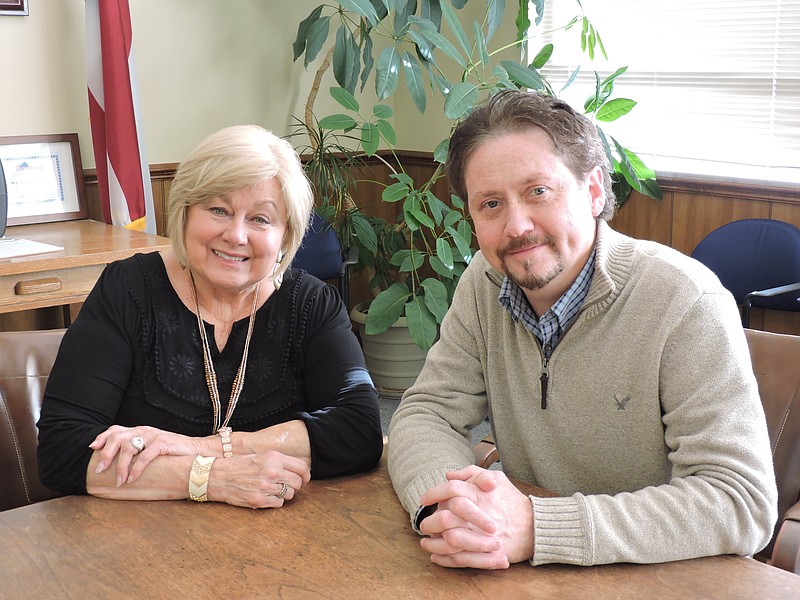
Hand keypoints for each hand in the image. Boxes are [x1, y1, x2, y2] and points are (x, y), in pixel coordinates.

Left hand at [90, 425, 202, 486]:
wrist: (197, 450)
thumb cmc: (173, 453)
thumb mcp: (151, 448)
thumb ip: (137, 451)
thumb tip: (118, 464)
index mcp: (139, 431)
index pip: (116, 429)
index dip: (103, 437)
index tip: (93, 448)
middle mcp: (144, 431)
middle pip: (117, 438)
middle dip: (106, 455)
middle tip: (100, 470)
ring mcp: (153, 435)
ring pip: (129, 448)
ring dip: (120, 466)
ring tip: (119, 481)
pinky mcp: (163, 443)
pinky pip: (144, 456)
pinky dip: (136, 469)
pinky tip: (132, 479)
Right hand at [207, 451, 310, 508]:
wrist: (216, 476)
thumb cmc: (238, 465)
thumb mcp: (261, 456)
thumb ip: (279, 461)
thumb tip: (298, 469)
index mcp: (274, 458)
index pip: (302, 468)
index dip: (306, 475)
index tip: (304, 478)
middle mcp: (272, 472)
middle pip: (298, 483)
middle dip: (296, 486)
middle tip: (289, 486)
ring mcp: (266, 487)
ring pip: (289, 495)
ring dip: (285, 494)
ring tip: (274, 490)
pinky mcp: (259, 500)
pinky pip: (278, 504)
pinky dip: (275, 501)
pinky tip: (267, 496)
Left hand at [417, 465, 533, 568]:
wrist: (534, 526)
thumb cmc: (512, 501)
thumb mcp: (497, 478)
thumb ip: (471, 473)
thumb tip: (448, 475)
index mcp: (480, 493)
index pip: (450, 489)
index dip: (433, 493)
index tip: (424, 499)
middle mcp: (479, 513)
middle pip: (445, 516)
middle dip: (430, 521)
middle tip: (424, 524)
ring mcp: (482, 535)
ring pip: (449, 539)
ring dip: (434, 542)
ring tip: (426, 541)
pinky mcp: (486, 553)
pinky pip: (459, 557)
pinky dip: (444, 557)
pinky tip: (436, 554)